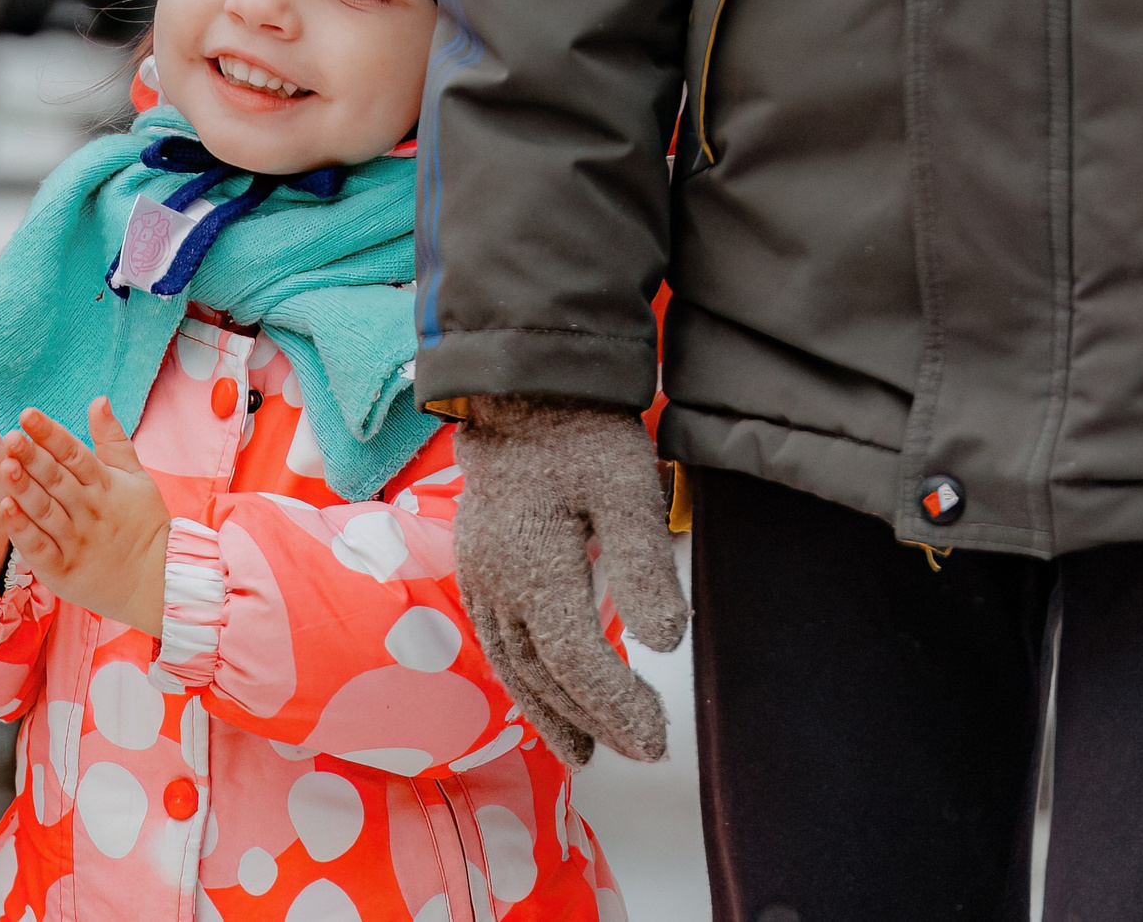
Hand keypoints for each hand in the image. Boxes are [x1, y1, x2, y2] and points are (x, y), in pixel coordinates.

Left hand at [0, 399, 171, 636]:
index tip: (27, 414)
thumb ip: (112, 439)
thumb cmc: (143, 524)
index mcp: (105, 485)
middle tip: (10, 437)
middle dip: (33, 457)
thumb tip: (98, 399)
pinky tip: (5, 509)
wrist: (157, 582)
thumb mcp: (136, 477)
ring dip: (25, 489)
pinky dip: (23, 530)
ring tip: (4, 466)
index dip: (50, 433)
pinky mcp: (64, 570)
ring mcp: (76, 541)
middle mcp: (90, 511)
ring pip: (46, 511)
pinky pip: (40, 548)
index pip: (74, 453)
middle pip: (57, 479)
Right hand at [453, 397, 686, 766]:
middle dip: (593, 720)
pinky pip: (496, 641)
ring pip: (512, 664)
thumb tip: (666, 642)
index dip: (615, 707)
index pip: (575, 661)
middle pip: (543, 674)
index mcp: (532, 567)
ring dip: (550, 712)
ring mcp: (479, 576)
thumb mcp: (628, 486)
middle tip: (642, 750)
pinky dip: (524, 679)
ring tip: (587, 751)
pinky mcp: (476, 567)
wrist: (519, 390)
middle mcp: (496, 583)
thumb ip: (644, 564)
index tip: (656, 738)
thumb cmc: (579, 433)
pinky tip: (545, 695)